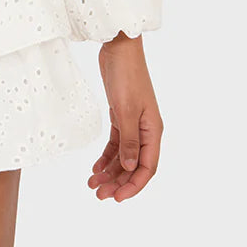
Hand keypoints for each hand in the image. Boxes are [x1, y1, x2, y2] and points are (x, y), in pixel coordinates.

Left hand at [88, 32, 162, 201]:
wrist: (119, 48)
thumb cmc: (126, 76)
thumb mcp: (126, 110)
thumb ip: (128, 141)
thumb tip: (131, 168)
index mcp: (153, 131)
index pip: (147, 168)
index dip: (134, 186)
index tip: (117, 198)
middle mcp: (146, 131)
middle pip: (134, 165)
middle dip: (118, 182)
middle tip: (99, 194)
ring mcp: (133, 123)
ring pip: (123, 156)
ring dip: (110, 172)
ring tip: (93, 185)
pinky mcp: (121, 116)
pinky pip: (116, 143)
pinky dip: (106, 156)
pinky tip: (95, 167)